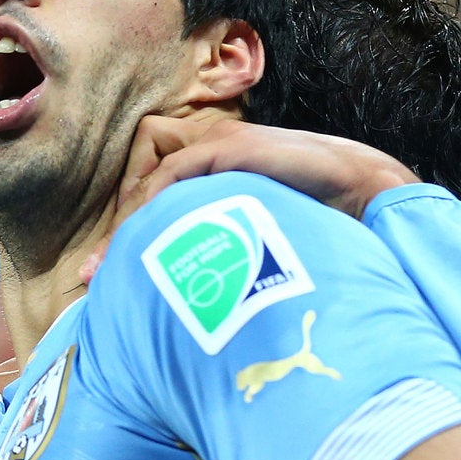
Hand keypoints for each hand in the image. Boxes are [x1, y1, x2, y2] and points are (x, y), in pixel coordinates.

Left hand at [78, 116, 422, 283]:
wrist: (369, 196)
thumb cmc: (324, 226)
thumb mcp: (265, 244)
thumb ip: (235, 258)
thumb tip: (209, 310)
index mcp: (221, 178)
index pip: (159, 199)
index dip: (130, 237)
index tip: (105, 280)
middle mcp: (215, 158)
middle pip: (147, 192)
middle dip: (119, 237)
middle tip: (91, 279)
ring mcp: (222, 149)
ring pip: (154, 185)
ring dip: (129, 226)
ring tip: (109, 267)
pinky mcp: (232, 149)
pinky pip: (175, 176)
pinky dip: (154, 205)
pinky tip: (146, 240)